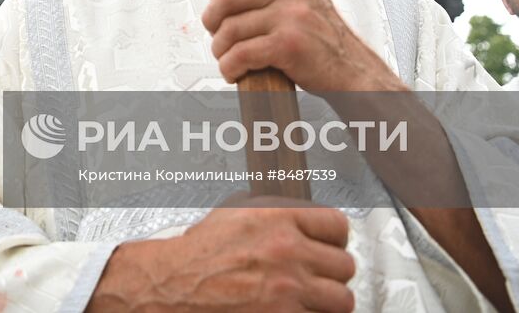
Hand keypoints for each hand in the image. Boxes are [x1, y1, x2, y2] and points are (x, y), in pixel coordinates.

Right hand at [87, 199, 354, 311]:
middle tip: (315, 277)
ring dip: (326, 301)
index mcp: (277, 218)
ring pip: (342, 299)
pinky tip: (295, 310)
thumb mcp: (235, 214)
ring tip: (309, 300)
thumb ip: (274, 214)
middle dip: (330, 273)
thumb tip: (304, 220)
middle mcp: (288, 251)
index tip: (328, 247)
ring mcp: (289, 290)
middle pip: (345, 265)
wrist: (173, 287)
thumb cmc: (198, 255)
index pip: (337, 225)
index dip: (333, 239)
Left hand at [201, 0, 397, 91]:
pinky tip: (235, 72)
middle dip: (212, 20)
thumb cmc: (316, 35)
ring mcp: (293, 14)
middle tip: (218, 35)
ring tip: (229, 57)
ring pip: (229, 29)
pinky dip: (229, 67)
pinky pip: (239, 54)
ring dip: (220, 49)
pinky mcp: (289, 44)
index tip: (216, 1)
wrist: (352, 70)